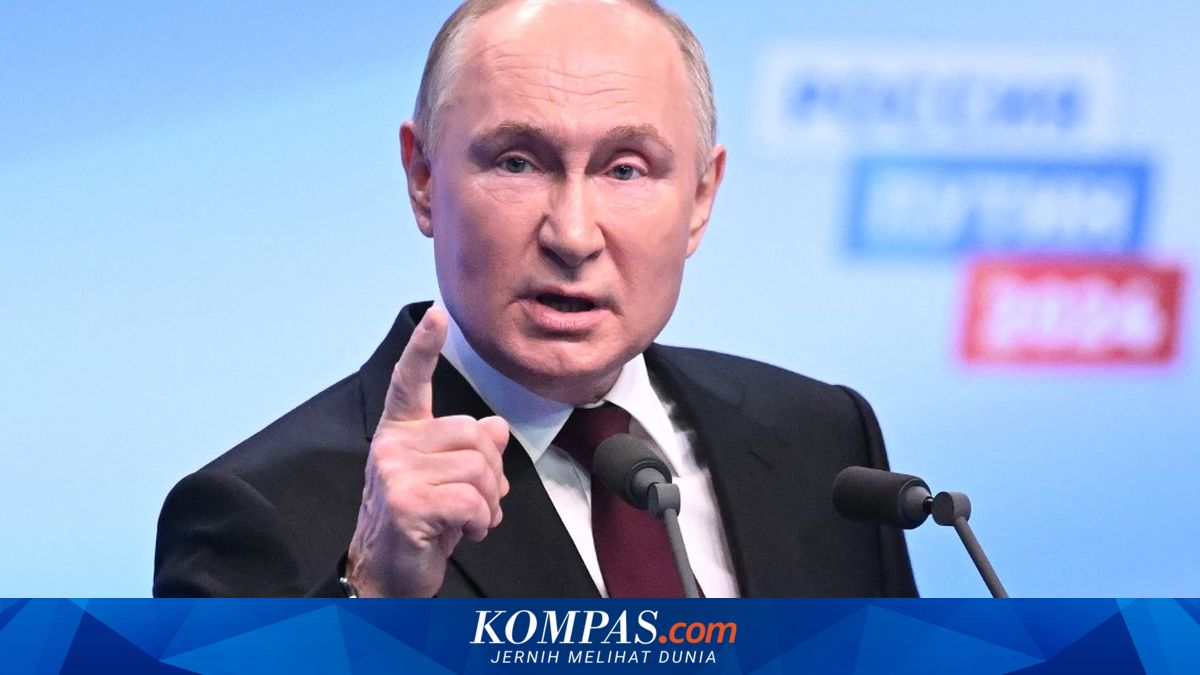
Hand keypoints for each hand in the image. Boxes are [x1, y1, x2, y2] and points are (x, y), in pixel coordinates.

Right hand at [345, 307, 510, 596]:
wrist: (389, 576)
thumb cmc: (420, 526)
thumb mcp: (448, 481)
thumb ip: (469, 449)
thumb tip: (495, 427)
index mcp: (400, 433)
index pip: (411, 381)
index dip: (424, 347)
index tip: (436, 313)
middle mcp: (392, 446)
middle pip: (475, 435)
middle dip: (491, 474)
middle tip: (477, 502)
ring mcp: (395, 473)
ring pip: (479, 468)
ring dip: (489, 503)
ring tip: (469, 520)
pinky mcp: (406, 503)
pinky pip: (472, 500)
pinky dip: (481, 522)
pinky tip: (464, 533)